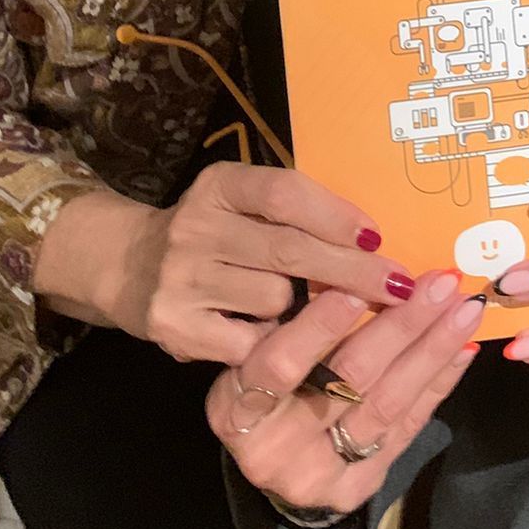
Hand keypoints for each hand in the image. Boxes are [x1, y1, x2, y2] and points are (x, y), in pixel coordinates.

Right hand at [35, 165, 414, 366]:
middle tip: (400, 286)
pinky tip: (281, 339)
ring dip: (306, 310)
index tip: (378, 237)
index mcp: (219, 184)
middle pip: (289, 250)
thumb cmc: (213, 232)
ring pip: (274, 300)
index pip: (284, 193)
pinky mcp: (176, 328)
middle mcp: (196, 226)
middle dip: (352, 271)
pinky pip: (250, 344)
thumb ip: (294, 212)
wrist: (128, 267)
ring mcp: (182, 279)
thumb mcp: (242, 202)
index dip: (335, 214)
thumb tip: (375, 241)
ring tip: (309, 309)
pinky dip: (275, 343)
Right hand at [208, 270, 485, 516]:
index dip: (319, 325)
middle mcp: (275, 449)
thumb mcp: (256, 351)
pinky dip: (436, 385)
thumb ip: (291, 317)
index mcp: (237, 407)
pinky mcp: (356, 487)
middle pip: (348, 381)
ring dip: (432, 352)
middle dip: (401, 325)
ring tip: (464, 309)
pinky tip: (461, 349)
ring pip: (386, 405)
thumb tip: (354, 261)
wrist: (270, 462)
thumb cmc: (263, 386)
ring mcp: (319, 473)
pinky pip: (405, 430)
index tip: (360, 282)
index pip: (280, 366)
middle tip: (441, 281)